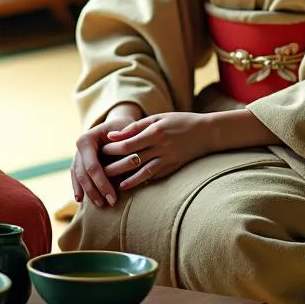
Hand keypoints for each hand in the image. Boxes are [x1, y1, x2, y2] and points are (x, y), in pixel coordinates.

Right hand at [70, 105, 140, 208]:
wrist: (117, 124)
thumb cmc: (125, 127)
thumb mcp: (127, 130)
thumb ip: (128, 145)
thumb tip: (135, 158)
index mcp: (87, 139)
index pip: (93, 166)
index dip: (102, 184)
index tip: (113, 198)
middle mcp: (79, 147)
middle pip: (84, 174)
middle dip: (95, 191)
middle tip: (109, 204)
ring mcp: (77, 154)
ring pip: (78, 176)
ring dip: (88, 192)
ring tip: (99, 204)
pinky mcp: (79, 160)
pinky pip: (76, 176)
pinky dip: (78, 187)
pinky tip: (79, 199)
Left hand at [99, 111, 215, 190]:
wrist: (207, 133)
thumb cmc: (179, 121)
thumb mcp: (157, 118)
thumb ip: (135, 127)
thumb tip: (112, 136)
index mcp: (155, 132)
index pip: (127, 144)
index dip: (112, 149)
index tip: (100, 151)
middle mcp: (161, 147)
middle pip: (131, 159)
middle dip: (113, 165)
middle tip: (98, 170)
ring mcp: (167, 159)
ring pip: (141, 172)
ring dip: (124, 178)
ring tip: (109, 182)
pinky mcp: (172, 168)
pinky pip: (153, 177)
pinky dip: (139, 182)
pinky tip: (126, 185)